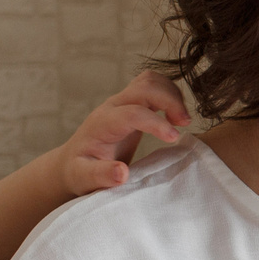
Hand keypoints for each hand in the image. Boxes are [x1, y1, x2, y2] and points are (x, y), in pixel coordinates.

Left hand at [59, 70, 189, 196]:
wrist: (73, 162)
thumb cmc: (80, 171)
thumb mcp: (84, 178)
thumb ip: (101, 176)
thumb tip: (121, 173)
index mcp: (103, 123)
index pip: (133, 112)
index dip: (156, 122)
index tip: (174, 138)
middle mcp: (113, 106)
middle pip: (145, 86)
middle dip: (169, 100)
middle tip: (185, 124)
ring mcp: (123, 102)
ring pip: (151, 81)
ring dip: (172, 94)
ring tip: (182, 120)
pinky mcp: (132, 104)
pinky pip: (153, 86)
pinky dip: (170, 95)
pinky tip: (176, 117)